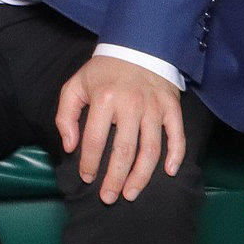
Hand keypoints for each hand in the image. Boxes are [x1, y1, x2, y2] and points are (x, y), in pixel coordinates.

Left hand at [55, 55, 185, 203]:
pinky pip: (177, 136)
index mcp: (104, 98)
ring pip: (151, 149)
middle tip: (109, 198)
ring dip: (142, 175)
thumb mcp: (75, 86)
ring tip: (131, 193)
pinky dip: (176, 156)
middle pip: (124, 150)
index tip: (86, 178)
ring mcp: (154, 107)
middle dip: (115, 178)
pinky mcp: (171, 107)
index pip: (94, 139)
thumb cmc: (103, 72)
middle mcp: (130, 104)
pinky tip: (169, 173)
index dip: (88, 162)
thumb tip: (70, 147)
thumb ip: (66, 116)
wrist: (136, 46)